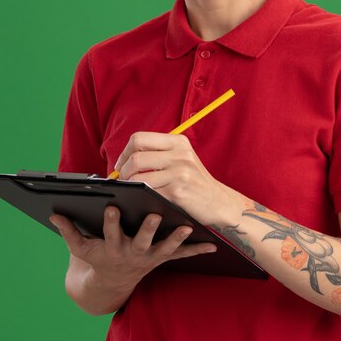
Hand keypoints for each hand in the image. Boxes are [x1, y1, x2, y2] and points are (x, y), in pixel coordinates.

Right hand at [50, 206, 216, 285]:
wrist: (112, 283)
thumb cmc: (97, 256)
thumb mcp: (80, 247)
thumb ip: (68, 231)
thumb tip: (53, 214)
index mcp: (112, 246)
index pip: (110, 232)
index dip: (110, 220)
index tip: (111, 205)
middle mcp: (132, 252)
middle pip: (141, 241)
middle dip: (148, 229)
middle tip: (156, 214)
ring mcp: (149, 257)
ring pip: (164, 248)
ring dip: (177, 239)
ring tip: (188, 226)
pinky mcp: (162, 259)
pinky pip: (181, 256)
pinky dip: (196, 250)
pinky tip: (212, 245)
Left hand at [114, 132, 244, 225]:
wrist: (218, 201)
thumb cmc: (194, 181)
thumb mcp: (182, 158)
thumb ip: (160, 152)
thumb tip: (127, 157)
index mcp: (177, 141)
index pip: (139, 138)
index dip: (125, 152)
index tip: (122, 164)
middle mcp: (179, 154)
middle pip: (136, 157)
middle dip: (124, 170)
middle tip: (123, 179)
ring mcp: (179, 173)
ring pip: (139, 176)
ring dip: (130, 184)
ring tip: (131, 189)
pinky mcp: (177, 192)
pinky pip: (148, 192)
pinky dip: (141, 195)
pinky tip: (142, 197)